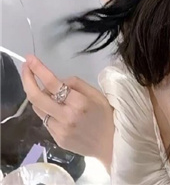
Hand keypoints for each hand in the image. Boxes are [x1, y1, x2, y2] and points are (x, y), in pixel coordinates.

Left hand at [21, 54, 113, 169]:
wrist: (111, 143)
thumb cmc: (106, 114)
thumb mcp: (96, 93)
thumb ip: (76, 84)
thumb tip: (58, 81)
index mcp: (79, 102)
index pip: (53, 83)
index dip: (39, 69)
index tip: (30, 59)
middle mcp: (66, 116)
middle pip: (37, 97)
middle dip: (27, 79)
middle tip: (25, 68)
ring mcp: (59, 130)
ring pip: (38, 109)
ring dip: (39, 96)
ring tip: (49, 92)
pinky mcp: (57, 139)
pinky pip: (45, 120)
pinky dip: (48, 111)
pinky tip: (58, 110)